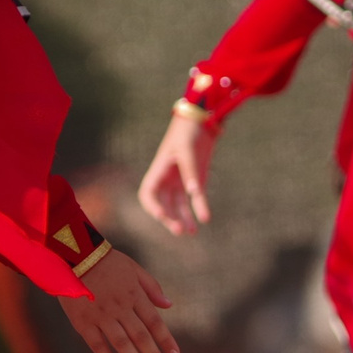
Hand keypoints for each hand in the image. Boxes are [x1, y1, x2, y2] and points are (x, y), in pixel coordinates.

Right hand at [57, 247, 181, 352]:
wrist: (73, 255)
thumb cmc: (106, 261)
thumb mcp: (134, 268)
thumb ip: (152, 287)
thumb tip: (169, 305)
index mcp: (134, 294)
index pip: (154, 322)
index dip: (165, 340)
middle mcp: (120, 307)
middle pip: (141, 336)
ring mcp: (101, 316)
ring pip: (121, 343)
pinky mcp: (82, 322)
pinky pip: (97, 344)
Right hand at [137, 110, 217, 235]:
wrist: (202, 120)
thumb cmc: (188, 131)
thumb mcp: (187, 149)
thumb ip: (191, 171)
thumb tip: (193, 193)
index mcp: (159, 170)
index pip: (148, 193)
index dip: (152, 206)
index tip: (160, 215)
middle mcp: (167, 179)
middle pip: (163, 204)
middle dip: (169, 218)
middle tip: (179, 230)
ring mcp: (181, 181)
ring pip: (179, 206)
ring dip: (183, 219)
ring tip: (191, 232)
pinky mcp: (196, 181)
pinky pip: (196, 199)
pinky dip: (199, 209)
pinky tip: (204, 219)